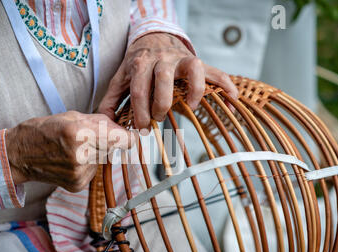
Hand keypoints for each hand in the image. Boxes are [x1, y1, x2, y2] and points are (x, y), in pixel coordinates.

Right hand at [5, 111, 134, 191]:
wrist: (19, 154)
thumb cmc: (43, 131)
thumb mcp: (72, 116)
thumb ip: (101, 122)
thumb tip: (124, 130)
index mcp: (79, 133)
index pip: (121, 139)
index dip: (128, 137)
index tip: (129, 135)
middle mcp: (80, 155)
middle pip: (112, 148)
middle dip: (106, 142)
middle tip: (88, 137)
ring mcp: (79, 173)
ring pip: (103, 160)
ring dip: (95, 153)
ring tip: (75, 149)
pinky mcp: (77, 184)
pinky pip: (93, 171)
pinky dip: (87, 165)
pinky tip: (70, 161)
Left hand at [99, 32, 238, 129]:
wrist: (154, 37)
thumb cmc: (136, 63)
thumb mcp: (120, 78)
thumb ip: (111, 100)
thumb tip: (105, 123)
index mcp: (141, 63)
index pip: (139, 90)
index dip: (140, 113)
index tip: (143, 129)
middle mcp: (162, 59)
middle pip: (164, 79)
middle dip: (161, 104)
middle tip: (159, 119)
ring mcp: (182, 59)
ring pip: (194, 68)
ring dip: (195, 90)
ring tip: (191, 109)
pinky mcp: (198, 62)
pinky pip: (216, 72)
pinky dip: (226, 85)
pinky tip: (232, 101)